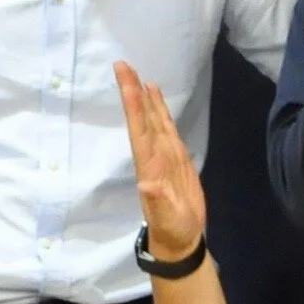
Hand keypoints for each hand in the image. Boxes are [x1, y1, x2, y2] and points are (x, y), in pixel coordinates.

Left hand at [117, 62, 205, 264]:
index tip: (125, 80)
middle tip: (122, 64)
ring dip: (144, 98)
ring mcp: (163, 156)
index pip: (139, 129)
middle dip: (132, 92)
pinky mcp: (175, 158)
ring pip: (153, 120)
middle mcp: (153, 156)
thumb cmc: (173, 230)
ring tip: (137, 74)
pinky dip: (160, 111)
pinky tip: (155, 97)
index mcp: (149, 166)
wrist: (181, 239)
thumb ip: (158, 203)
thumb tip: (147, 184)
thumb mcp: (167, 219)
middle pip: (142, 118)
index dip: (133, 104)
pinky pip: (165, 128)